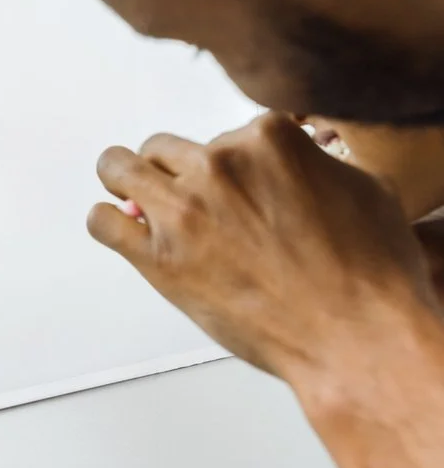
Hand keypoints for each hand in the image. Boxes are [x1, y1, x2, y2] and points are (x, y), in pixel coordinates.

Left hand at [87, 112, 439, 382]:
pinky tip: (119, 229)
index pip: (226, 132)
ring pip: (119, 167)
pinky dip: (107, 222)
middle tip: (183, 197)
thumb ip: (313, 164)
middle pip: (166, 148)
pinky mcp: (158, 256)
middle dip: (173, 171)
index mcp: (267, 139)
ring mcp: (183, 209)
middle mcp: (219, 166)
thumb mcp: (363, 189)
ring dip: (124, 181)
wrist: (354, 335)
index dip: (229, 163)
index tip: (233, 183)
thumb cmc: (366, 276)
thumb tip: (295, 164)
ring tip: (130, 196)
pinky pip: (102, 221)